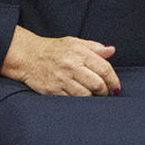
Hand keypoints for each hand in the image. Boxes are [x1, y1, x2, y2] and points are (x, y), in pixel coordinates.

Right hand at [1, 26, 120, 95]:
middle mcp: (71, 66)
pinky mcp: (53, 90)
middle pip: (97, 84)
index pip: (104, 69)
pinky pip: (72, 100)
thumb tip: (112, 51)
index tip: (116, 88)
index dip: (114, 81)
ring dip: (93, 98)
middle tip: (106, 93)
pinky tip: (81, 98)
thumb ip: (95, 47)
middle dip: (105, 91)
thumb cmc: (54, 49)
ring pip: (85, 95)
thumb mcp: (75, 43)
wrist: (28, 56)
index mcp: (80, 53)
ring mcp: (61, 79)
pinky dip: (79, 101)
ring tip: (94, 95)